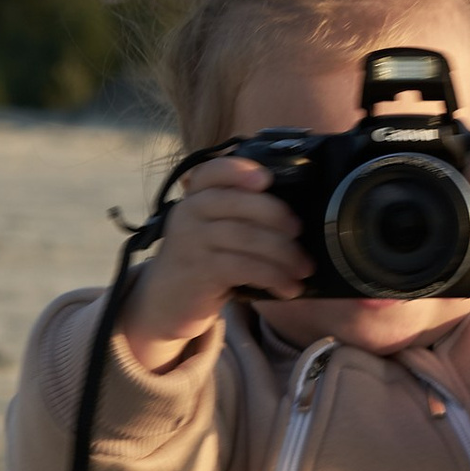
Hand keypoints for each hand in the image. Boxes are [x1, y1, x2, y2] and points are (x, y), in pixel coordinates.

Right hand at [119, 156, 306, 372]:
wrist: (166, 300)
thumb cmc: (203, 259)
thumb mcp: (213, 228)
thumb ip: (240, 212)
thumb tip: (295, 214)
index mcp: (196, 195)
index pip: (214, 171)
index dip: (240, 170)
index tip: (267, 179)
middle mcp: (189, 211)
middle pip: (242, 203)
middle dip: (280, 218)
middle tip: (301, 235)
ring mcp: (192, 240)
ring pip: (249, 237)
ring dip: (285, 255)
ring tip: (303, 270)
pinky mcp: (199, 270)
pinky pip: (246, 267)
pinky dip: (274, 277)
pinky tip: (287, 287)